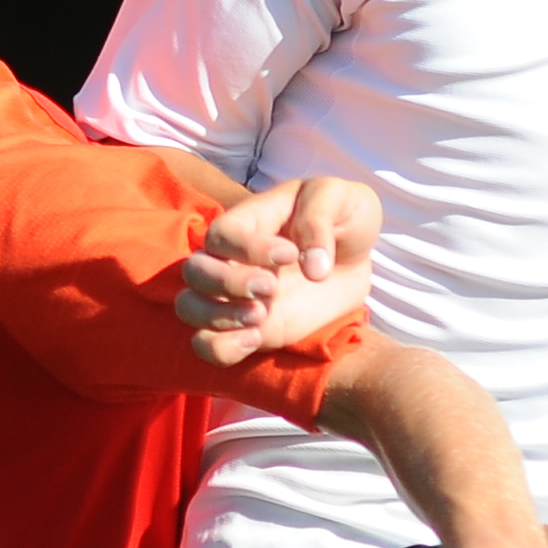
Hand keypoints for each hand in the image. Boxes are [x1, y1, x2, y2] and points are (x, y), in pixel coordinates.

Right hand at [180, 175, 383, 366]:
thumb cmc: (345, 217)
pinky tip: (254, 339)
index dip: (247, 248)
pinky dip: (222, 348)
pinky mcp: (248, 329)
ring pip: (189, 308)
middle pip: (194, 271)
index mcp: (248, 221)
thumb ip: (320, 221)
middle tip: (270, 287)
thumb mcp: (342, 200)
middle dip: (226, 283)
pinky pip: (209, 345)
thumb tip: (313, 268)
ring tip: (261, 315)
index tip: (289, 254)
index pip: (223, 234)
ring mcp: (236, 297)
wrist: (359, 259)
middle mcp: (232, 259)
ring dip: (217, 315)